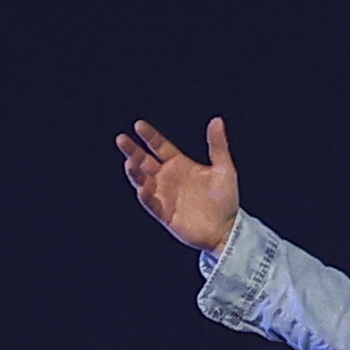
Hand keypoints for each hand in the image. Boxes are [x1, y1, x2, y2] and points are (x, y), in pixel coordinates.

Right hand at [117, 117, 241, 253]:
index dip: (149, 136)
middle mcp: (168, 178)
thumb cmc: (226, 199)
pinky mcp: (165, 214)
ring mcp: (164, 196)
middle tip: (121, 139)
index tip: (138, 125)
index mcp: (179, 164)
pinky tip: (142, 189)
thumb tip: (217, 120)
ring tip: (130, 163)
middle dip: (132, 151)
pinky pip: (152, 204)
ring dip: (135, 173)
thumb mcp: (224, 169)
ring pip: (143, 181)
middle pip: (144, 161)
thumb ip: (217, 145)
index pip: (159, 146)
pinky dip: (146, 197)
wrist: (227, 229)